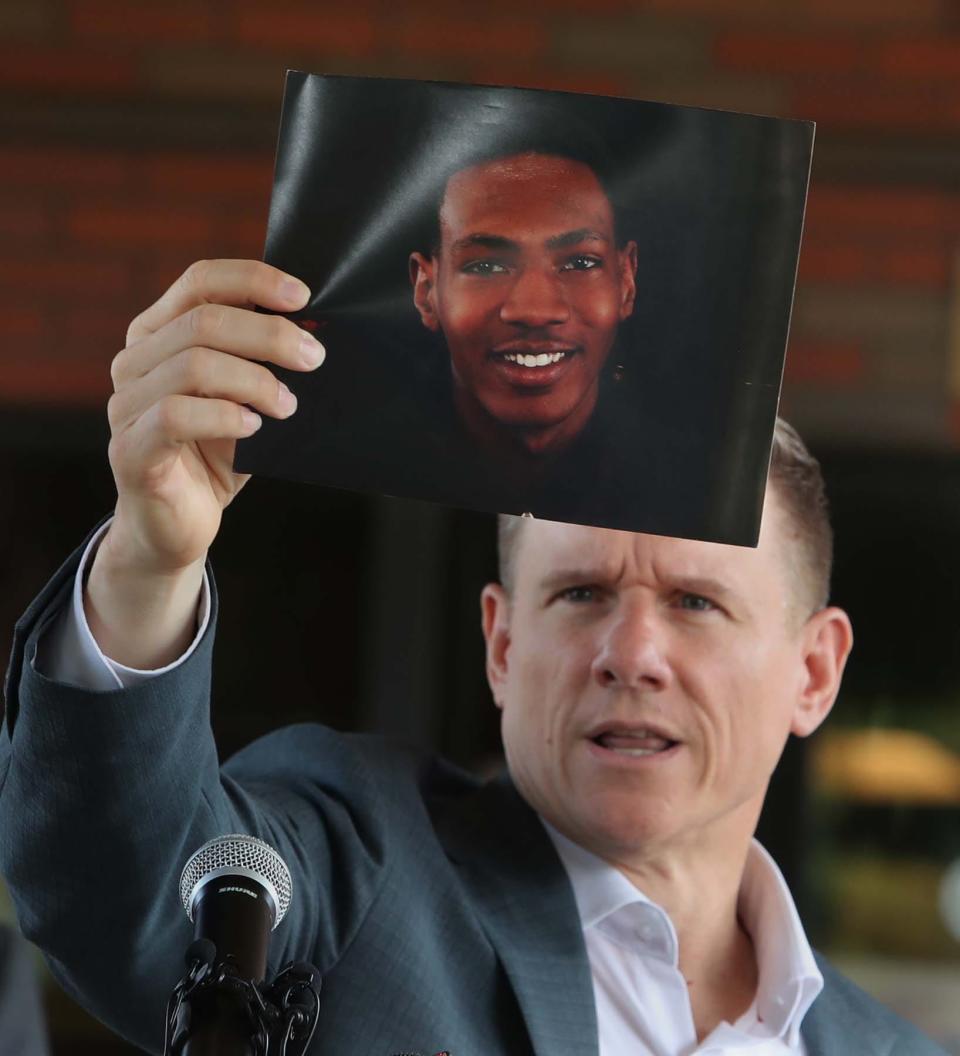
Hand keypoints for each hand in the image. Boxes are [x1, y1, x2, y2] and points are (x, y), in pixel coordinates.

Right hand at [86, 259, 323, 667]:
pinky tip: (255, 428)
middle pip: (203, 321)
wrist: (178, 526)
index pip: (200, 282)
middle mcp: (134, 361)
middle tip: (315, 358)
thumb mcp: (246, 400)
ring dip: (255, 380)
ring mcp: (125, 404)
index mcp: (158, 334)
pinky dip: (224, 416)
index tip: (304, 296)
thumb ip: (262, 364)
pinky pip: (177, 416)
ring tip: (289, 405)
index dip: (253, 280)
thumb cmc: (218, 456)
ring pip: (193, 365)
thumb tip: (315, 335)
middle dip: (270, 335)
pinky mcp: (130, 449)